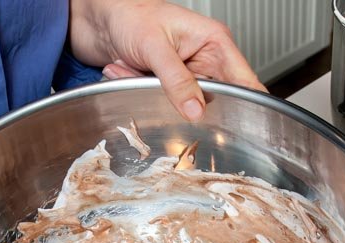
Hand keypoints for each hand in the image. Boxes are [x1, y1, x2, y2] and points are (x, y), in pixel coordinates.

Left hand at [69, 0, 265, 121]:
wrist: (97, 18)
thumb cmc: (129, 14)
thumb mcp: (154, 46)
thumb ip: (176, 80)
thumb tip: (196, 110)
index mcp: (213, 41)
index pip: (243, 80)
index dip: (247, 104)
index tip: (244, 125)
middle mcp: (203, 58)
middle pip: (211, 98)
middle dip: (181, 98)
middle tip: (157, 82)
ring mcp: (184, 72)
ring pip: (181, 104)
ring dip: (154, 92)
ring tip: (135, 68)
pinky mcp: (167, 83)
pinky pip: (161, 102)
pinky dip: (141, 90)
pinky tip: (128, 71)